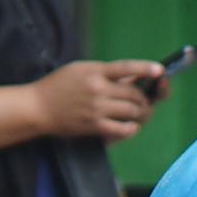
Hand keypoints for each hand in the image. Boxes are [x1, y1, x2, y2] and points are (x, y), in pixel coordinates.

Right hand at [32, 60, 158, 143]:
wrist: (37, 107)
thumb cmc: (59, 85)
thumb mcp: (80, 70)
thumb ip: (105, 73)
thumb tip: (132, 79)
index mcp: (95, 71)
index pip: (124, 68)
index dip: (144, 69)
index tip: (160, 70)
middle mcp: (97, 89)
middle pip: (133, 94)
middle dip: (145, 98)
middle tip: (146, 101)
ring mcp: (96, 109)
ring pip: (131, 111)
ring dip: (141, 113)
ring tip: (141, 113)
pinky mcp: (93, 126)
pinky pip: (121, 129)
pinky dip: (131, 128)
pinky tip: (132, 126)